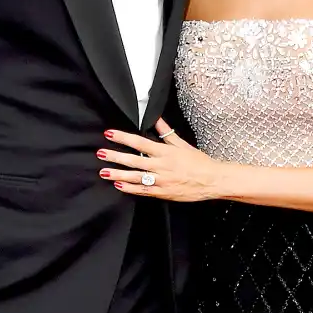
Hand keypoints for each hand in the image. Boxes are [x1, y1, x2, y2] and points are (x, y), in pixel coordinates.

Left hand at [99, 118, 225, 201]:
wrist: (212, 180)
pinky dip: (129, 188)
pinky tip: (119, 185)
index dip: (123, 138)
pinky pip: (142, 190)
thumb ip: (166, 132)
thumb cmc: (198, 162)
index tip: (109, 134)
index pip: (139, 142)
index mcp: (164, 152)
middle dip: (115, 156)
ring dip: (118, 173)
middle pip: (133, 160)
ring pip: (135, 177)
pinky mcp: (162, 193)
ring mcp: (160, 180)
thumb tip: (156, 119)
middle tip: (100, 153)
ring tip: (103, 171)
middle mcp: (160, 166)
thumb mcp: (182, 144)